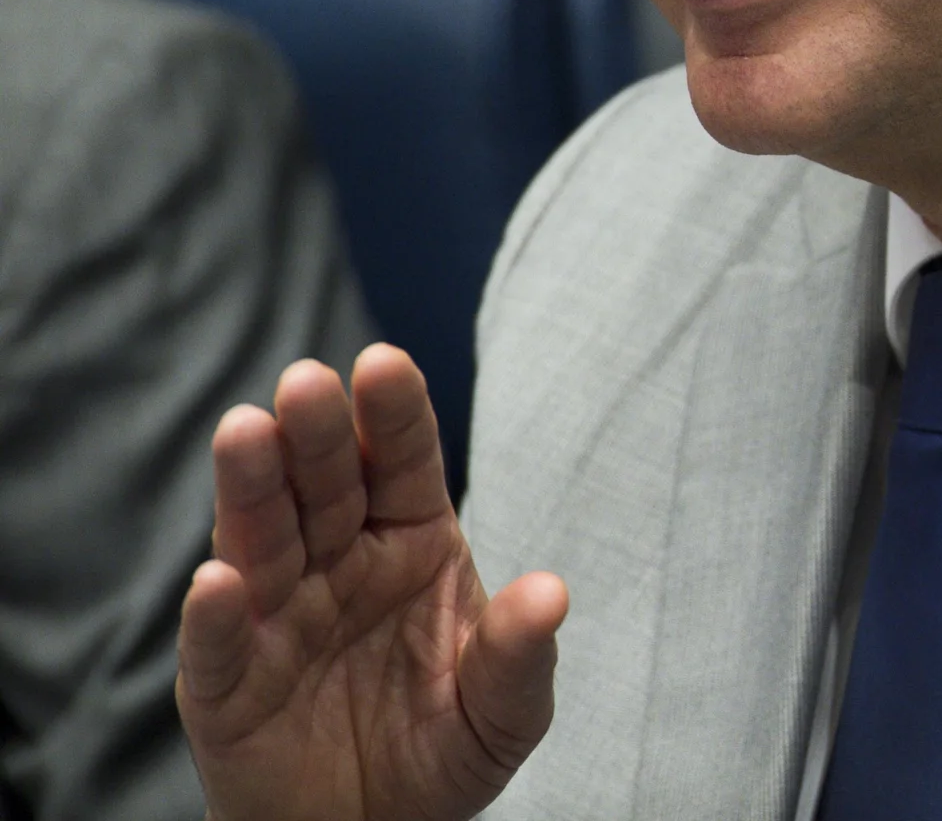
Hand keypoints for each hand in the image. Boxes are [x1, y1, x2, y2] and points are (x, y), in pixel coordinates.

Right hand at [177, 345, 568, 820]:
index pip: (402, 462)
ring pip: (261, 538)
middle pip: (324, 483)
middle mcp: (339, 560)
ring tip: (245, 433)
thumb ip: (522, 655)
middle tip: (306, 381)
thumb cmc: (442, 750)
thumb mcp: (504, 711)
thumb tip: (551, 594)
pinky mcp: (228, 684)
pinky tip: (219, 579)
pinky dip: (218, 612)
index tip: (384, 363)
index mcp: (412, 540)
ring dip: (251, 487)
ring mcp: (279, 615)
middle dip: (316, 432)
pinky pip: (222, 644)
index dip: (393, 414)